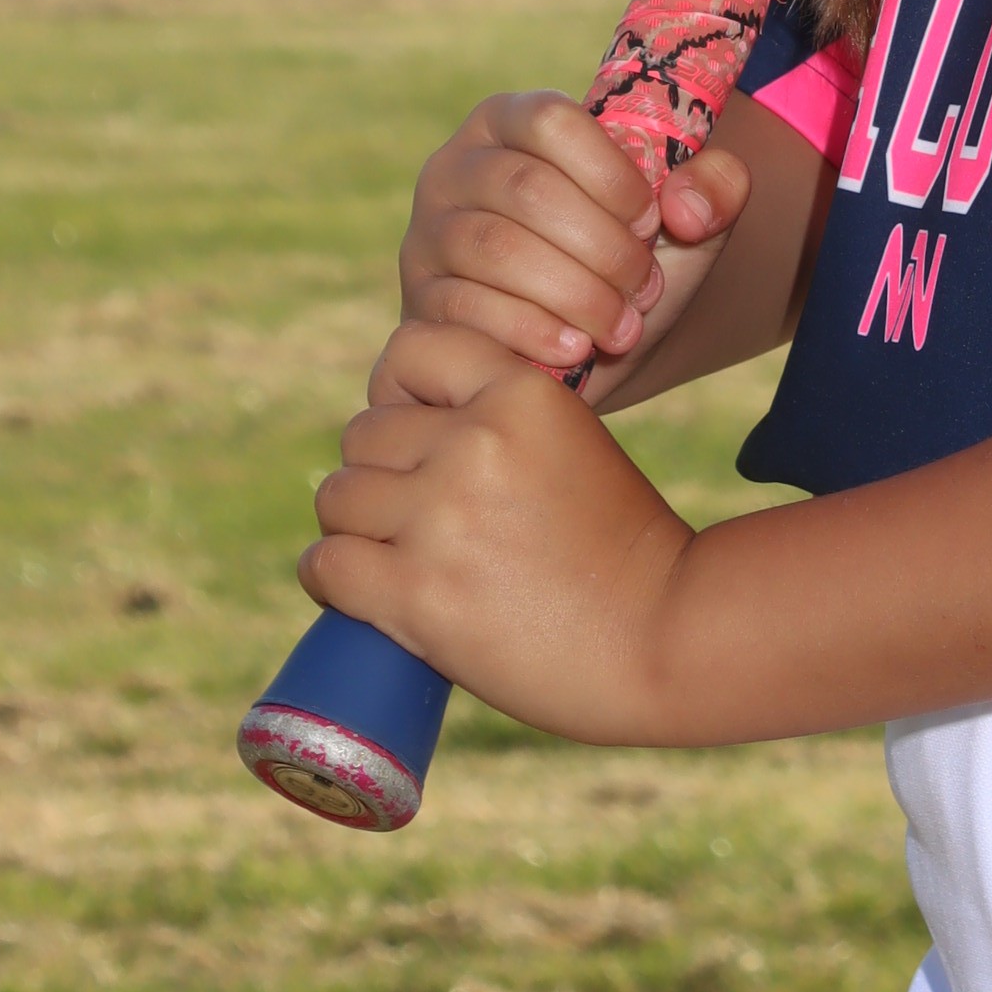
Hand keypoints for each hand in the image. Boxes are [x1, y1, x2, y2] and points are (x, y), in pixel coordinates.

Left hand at [300, 315, 695, 742]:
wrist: (665, 641)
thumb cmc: (624, 551)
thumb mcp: (573, 445)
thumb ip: (500, 423)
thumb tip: (405, 422)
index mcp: (522, 391)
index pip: (410, 350)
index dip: (403, 394)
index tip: (420, 435)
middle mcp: (475, 441)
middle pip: (363, 434)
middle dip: (381, 473)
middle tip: (418, 517)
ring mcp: (441, 517)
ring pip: (337, 498)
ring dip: (354, 528)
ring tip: (394, 556)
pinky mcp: (417, 593)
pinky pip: (327, 564)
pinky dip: (333, 578)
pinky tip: (362, 590)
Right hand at [398, 91, 749, 401]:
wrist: (589, 340)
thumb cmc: (631, 257)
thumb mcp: (688, 217)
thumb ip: (717, 185)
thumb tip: (688, 207)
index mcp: (512, 120)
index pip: (551, 121)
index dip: (610, 174)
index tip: (653, 220)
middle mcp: (456, 166)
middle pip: (525, 190)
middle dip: (601, 248)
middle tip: (645, 288)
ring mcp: (429, 234)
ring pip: (496, 252)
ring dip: (574, 295)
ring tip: (623, 327)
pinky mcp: (420, 301)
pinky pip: (466, 310)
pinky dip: (531, 333)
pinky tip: (576, 349)